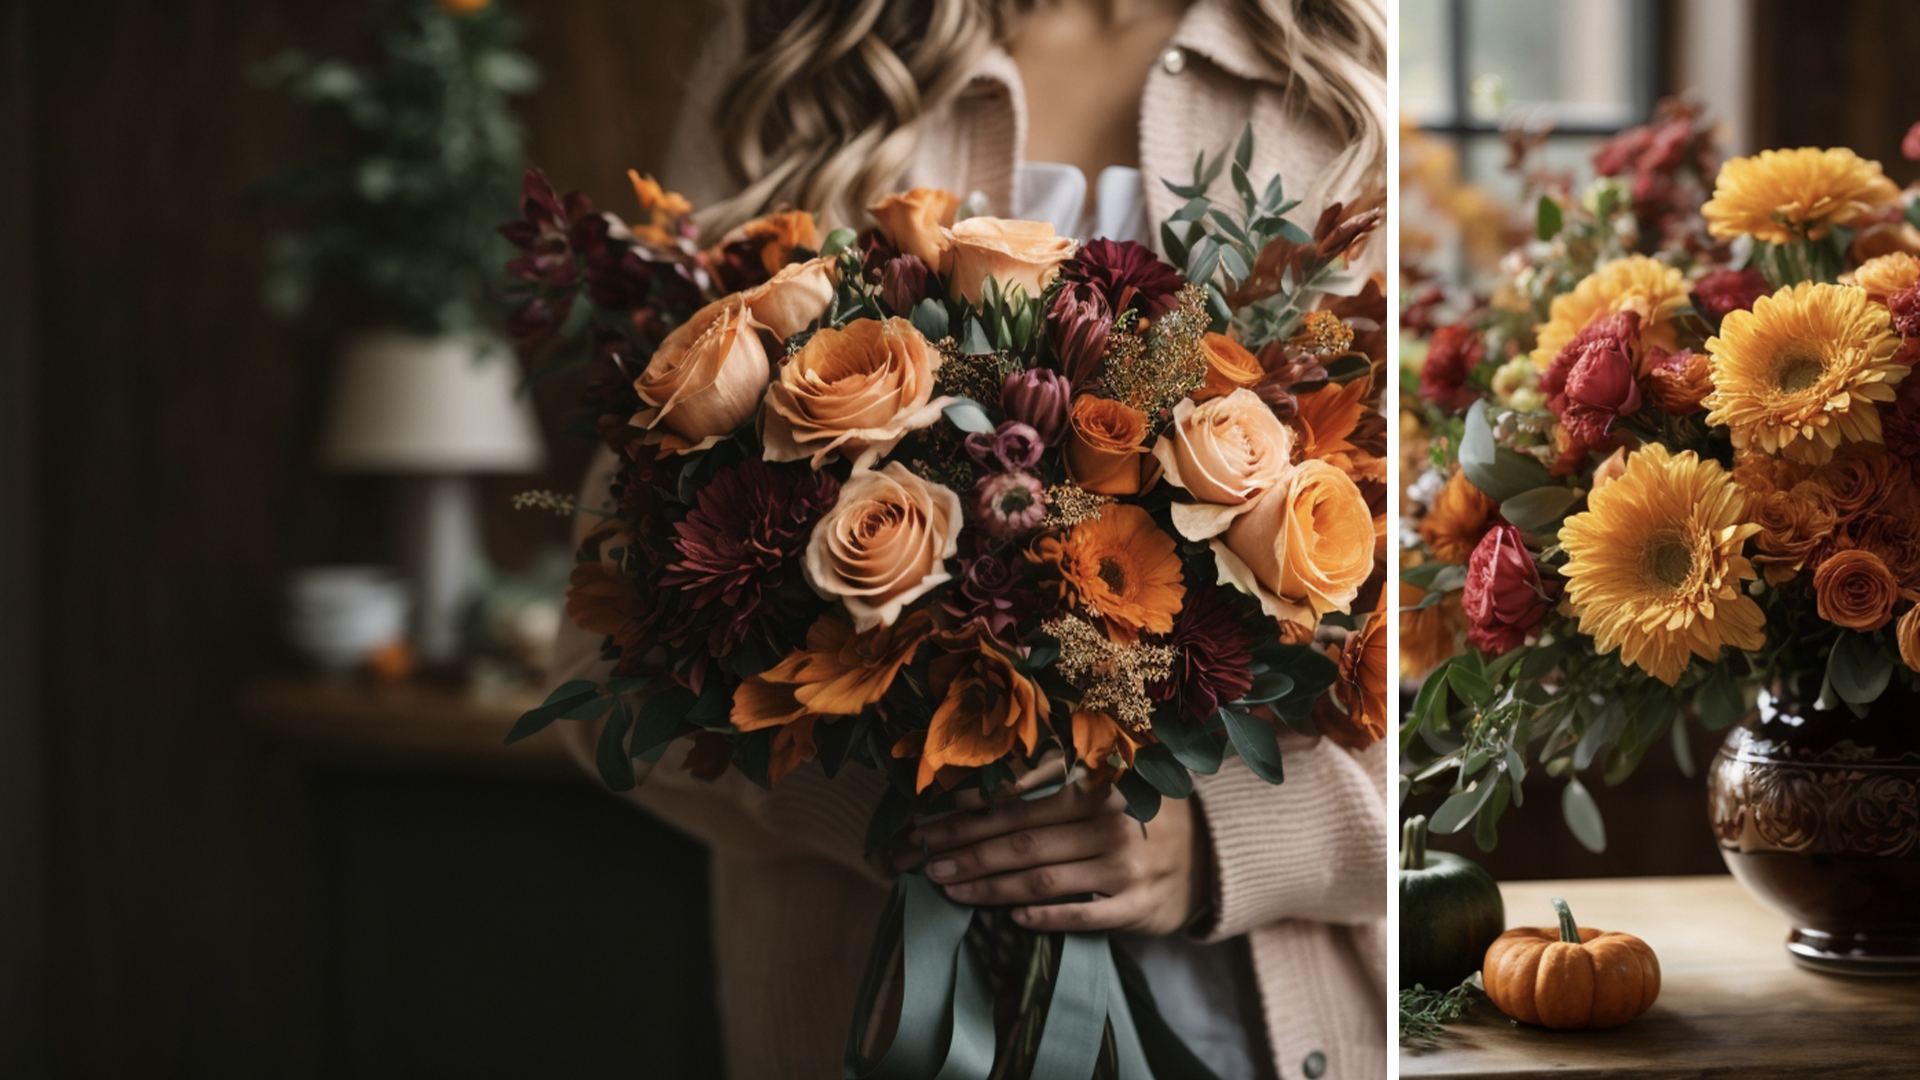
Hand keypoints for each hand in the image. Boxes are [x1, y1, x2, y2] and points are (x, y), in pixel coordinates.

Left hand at [894, 766, 1208, 935]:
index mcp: (1097, 787)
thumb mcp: (1108, 785)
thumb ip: (1055, 777)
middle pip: (1022, 839)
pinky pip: (1083, 913)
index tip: (928, 822)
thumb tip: (990, 781)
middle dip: (967, 849)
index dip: (969, 813)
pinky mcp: (1136, 907)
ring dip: (990, 885)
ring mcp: (1125, 867)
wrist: (1212, 855)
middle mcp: (1110, 823)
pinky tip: (1012, 918)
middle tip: (925, 860)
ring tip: (951, 888)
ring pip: (1043, 878)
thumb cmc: (1143, 816)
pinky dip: (1046, 916)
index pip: (1020, 801)